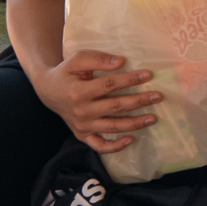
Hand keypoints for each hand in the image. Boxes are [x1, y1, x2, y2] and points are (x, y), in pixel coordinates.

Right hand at [30, 51, 158, 154]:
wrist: (48, 90)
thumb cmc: (66, 72)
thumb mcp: (77, 60)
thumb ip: (98, 59)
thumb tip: (121, 62)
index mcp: (79, 92)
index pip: (109, 85)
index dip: (129, 80)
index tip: (148, 75)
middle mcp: (81, 111)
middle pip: (115, 107)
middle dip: (139, 102)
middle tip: (158, 97)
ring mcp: (82, 126)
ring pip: (112, 127)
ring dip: (134, 124)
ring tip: (153, 118)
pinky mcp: (82, 135)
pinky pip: (99, 145)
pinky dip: (114, 147)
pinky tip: (131, 140)